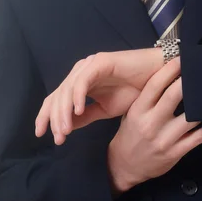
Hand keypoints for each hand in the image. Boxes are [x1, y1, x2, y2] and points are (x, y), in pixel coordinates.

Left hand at [35, 47, 162, 144]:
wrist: (159, 77)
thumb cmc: (136, 91)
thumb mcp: (106, 109)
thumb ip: (86, 116)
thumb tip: (66, 128)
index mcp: (81, 83)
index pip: (56, 99)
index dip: (46, 116)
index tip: (42, 135)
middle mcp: (82, 72)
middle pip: (58, 95)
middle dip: (54, 118)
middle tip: (58, 139)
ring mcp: (90, 65)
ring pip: (67, 89)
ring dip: (64, 112)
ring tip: (65, 131)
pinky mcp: (100, 62)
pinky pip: (83, 80)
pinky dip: (78, 96)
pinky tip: (78, 111)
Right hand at [107, 57, 201, 193]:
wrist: (124, 166)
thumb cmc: (130, 134)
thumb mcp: (132, 112)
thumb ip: (148, 97)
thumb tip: (168, 75)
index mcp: (139, 110)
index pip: (155, 85)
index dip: (169, 70)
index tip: (181, 58)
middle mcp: (151, 123)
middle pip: (173, 97)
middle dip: (188, 81)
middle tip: (201, 69)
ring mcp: (165, 139)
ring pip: (189, 118)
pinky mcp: (176, 152)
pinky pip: (198, 138)